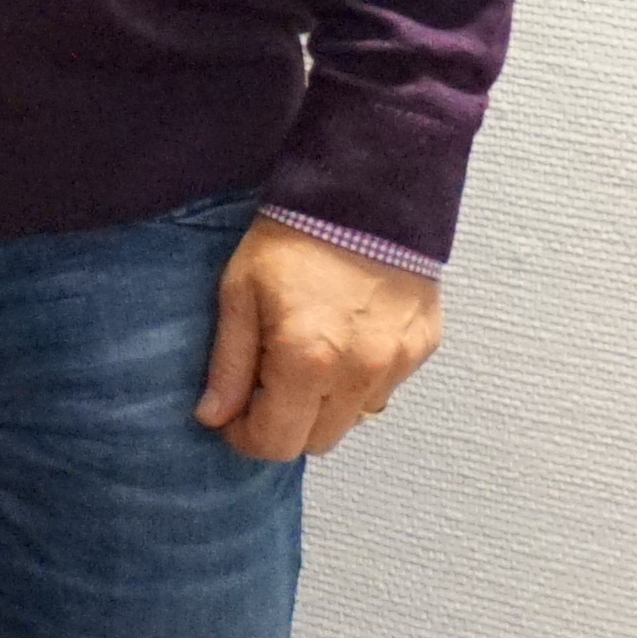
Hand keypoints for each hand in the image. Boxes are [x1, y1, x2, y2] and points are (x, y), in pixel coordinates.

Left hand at [195, 218, 443, 462]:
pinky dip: (360, 378)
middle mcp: (360, 374)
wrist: (364, 193)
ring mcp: (397, 364)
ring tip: (307, 356)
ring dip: (325, 404)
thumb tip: (214, 417)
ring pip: (354, 418)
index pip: (278, 444)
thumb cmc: (292, 238)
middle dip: (286, 424)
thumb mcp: (239, 293)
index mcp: (308, 363)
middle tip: (266, 383)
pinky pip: (385, 387)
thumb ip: (228, 364)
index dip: (247, 438)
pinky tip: (344, 337)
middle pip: (318, 441)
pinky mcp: (422, 348)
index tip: (233, 417)